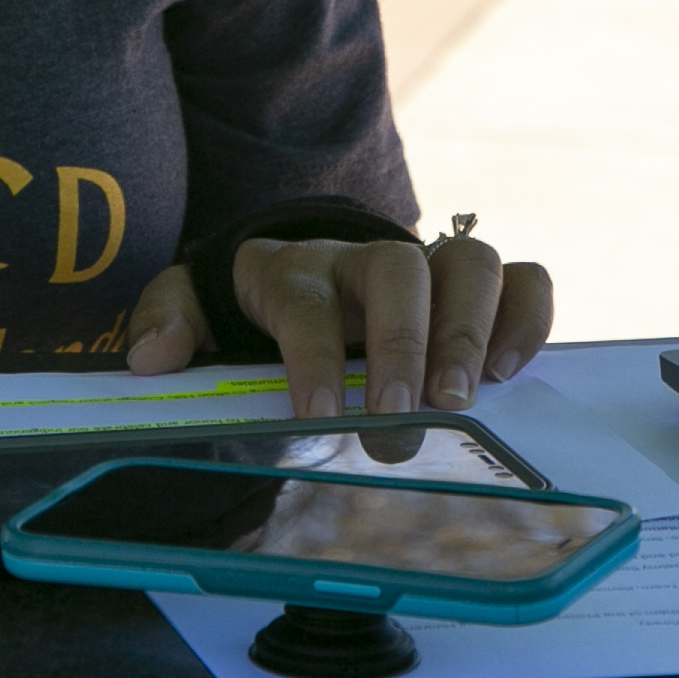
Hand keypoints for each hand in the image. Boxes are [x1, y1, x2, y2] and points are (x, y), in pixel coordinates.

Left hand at [121, 230, 554, 418]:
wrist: (315, 273)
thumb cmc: (262, 309)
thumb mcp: (201, 307)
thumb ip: (169, 320)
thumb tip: (151, 358)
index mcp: (298, 269)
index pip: (306, 300)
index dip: (313, 355)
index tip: (319, 416)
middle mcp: (369, 259)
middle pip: (398, 269)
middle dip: (403, 344)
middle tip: (402, 418)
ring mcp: (431, 266)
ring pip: (470, 262)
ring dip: (471, 330)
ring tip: (463, 400)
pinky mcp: (479, 286)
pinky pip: (524, 278)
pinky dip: (527, 318)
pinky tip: (509, 371)